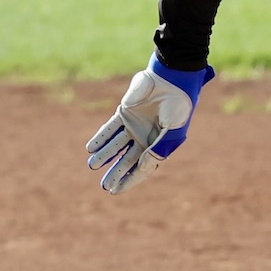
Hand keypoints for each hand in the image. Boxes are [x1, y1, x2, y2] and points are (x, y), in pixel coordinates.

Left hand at [86, 57, 214, 194]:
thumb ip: (158, 150)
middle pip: (126, 160)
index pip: (141, 168)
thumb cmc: (178, 107)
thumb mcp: (173, 132)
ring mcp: (133, 126)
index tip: (115, 190)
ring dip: (104, 156)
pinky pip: (109, 129)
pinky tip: (91, 149)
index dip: (129, 180)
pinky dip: (100, 138)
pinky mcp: (124, 113)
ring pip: (115, 146)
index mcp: (158, 146)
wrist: (172, 80)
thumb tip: (141, 167)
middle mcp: (144, 138)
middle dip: (115, 173)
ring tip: (92, 166)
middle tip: (103, 185)